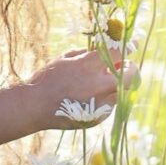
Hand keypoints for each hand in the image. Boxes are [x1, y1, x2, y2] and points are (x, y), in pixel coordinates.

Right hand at [24, 47, 138, 131]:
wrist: (34, 106)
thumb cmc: (48, 78)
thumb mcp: (67, 58)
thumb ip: (88, 54)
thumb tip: (105, 50)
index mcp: (89, 66)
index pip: (118, 53)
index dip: (126, 47)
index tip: (130, 45)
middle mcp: (98, 85)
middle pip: (131, 75)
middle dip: (131, 69)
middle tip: (125, 66)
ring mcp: (99, 104)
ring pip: (123, 92)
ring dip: (118, 84)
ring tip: (102, 82)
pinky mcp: (98, 118)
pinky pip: (110, 105)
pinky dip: (106, 99)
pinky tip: (90, 97)